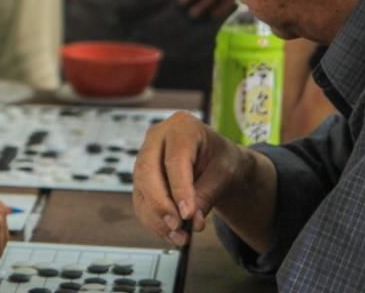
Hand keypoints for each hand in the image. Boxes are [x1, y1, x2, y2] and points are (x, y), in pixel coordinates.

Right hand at [132, 112, 248, 246]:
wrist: (217, 161)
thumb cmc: (222, 160)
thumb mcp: (224, 173)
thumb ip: (207, 194)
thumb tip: (192, 220)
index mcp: (182, 126)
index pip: (175, 159)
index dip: (179, 188)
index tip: (187, 215)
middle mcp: (157, 137)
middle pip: (148, 171)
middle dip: (160, 203)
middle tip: (177, 226)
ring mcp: (145, 154)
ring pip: (140, 187)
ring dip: (155, 216)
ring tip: (177, 237)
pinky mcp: (140, 174)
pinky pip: (140, 198)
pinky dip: (152, 219)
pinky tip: (169, 233)